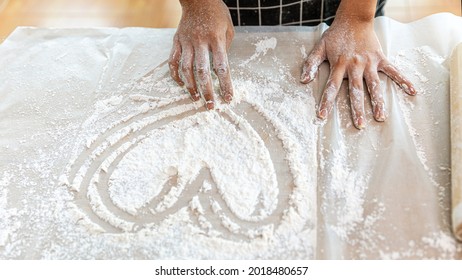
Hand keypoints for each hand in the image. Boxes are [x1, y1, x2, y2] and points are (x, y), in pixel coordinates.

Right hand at [169, 0, 234, 109]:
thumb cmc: (216, 14)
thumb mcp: (228, 29)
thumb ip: (225, 48)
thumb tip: (220, 69)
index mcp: (216, 39)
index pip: (222, 67)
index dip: (225, 84)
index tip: (228, 98)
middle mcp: (200, 42)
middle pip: (202, 72)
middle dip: (207, 91)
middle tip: (210, 105)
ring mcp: (186, 42)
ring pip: (186, 69)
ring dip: (191, 86)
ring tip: (195, 98)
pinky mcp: (176, 41)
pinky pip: (173, 61)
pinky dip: (176, 75)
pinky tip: (181, 84)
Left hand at [300, 16, 415, 128]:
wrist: (354, 19)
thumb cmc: (336, 35)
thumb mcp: (319, 47)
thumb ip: (311, 64)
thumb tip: (303, 81)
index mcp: (338, 65)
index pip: (331, 87)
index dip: (326, 102)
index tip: (322, 116)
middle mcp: (354, 66)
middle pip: (356, 91)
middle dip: (357, 109)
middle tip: (359, 125)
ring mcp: (369, 62)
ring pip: (374, 85)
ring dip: (378, 102)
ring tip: (380, 117)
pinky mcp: (380, 58)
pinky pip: (393, 70)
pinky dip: (403, 80)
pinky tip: (412, 91)